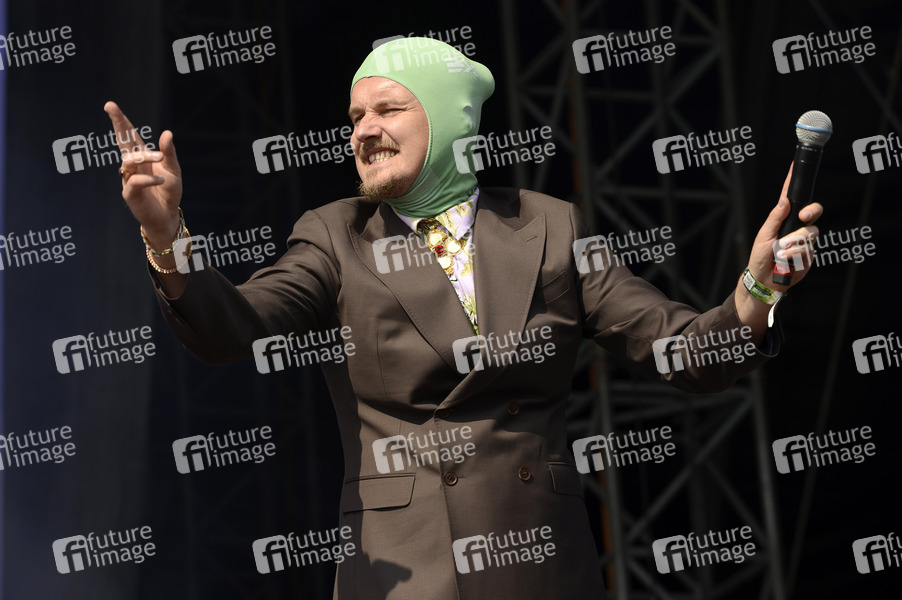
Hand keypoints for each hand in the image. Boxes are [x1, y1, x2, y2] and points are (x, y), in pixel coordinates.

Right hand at [104, 101, 182, 250]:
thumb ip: (169, 153)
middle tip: (111, 108)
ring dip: (145, 157)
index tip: (110, 105)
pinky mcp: (130, 193)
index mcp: (143, 156)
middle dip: (117, 124)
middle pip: (123, 142)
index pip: (130, 136)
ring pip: (129, 161)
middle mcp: (133, 165)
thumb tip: (167, 132)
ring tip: (160, 159)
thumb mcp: (173, 170)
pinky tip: (160, 180)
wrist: (167, 215)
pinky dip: (148, 179)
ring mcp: (129, 178)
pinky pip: (135, 181)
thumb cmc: (169, 191)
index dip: (121, 121)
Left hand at [747, 163, 822, 291]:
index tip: (795, 164)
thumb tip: (784, 201)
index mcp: (784, 219)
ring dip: (794, 241)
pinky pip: (808, 249)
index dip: (793, 181)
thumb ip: (775, 219)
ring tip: (781, 251)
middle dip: (811, 211)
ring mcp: (804, 240)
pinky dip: (795, 254)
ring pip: (811, 232)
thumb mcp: (763, 236)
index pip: (791, 198)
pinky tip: (786, 259)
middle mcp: (797, 227)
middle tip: (802, 217)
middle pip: (813, 211)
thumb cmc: (760, 257)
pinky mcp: (809, 254)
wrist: (764, 280)